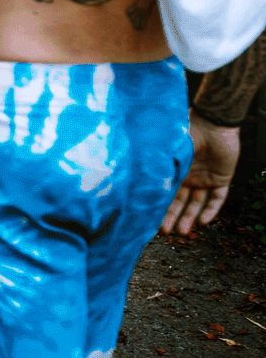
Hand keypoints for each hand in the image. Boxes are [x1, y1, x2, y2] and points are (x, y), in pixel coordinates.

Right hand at [162, 113, 240, 235]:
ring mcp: (205, 178)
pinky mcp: (222, 179)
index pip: (166, 193)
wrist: (212, 124)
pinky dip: (211, 210)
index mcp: (174, 170)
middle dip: (174, 218)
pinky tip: (203, 221)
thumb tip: (134, 181)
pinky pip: (217, 198)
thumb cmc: (186, 133)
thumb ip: (156, 167)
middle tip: (167, 233)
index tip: (151, 221)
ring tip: (183, 233)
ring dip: (190, 217)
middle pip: (180, 201)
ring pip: (197, 202)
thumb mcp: (166, 153)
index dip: (160, 207)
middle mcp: (189, 176)